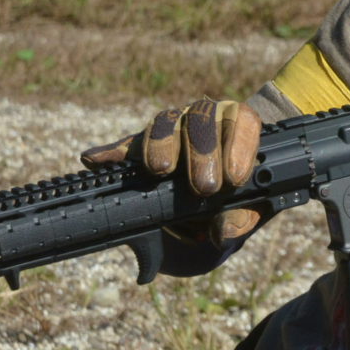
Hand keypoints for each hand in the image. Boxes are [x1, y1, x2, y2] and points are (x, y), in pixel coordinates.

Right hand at [81, 98, 262, 243]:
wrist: (226, 175)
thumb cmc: (244, 184)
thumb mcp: (254, 202)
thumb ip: (241, 215)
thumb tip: (221, 233)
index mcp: (239, 121)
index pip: (243, 121)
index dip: (240, 146)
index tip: (236, 178)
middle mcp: (205, 116)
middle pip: (202, 118)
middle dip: (203, 152)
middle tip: (204, 187)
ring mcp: (173, 125)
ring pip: (165, 122)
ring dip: (161, 144)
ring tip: (160, 170)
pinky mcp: (144, 141)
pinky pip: (126, 144)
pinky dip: (110, 152)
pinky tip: (95, 160)